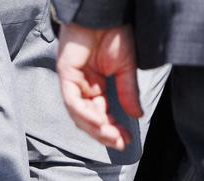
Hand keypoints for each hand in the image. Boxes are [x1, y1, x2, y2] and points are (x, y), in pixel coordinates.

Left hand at [56, 23, 141, 149]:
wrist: (106, 14)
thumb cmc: (115, 34)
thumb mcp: (127, 68)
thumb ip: (129, 93)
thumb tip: (137, 115)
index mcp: (96, 86)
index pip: (102, 113)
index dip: (113, 128)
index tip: (126, 140)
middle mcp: (83, 87)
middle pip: (89, 119)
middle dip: (104, 133)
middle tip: (119, 143)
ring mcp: (72, 82)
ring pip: (79, 114)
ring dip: (96, 128)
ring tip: (111, 136)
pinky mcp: (65, 75)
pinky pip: (73, 101)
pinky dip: (85, 113)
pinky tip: (99, 121)